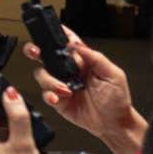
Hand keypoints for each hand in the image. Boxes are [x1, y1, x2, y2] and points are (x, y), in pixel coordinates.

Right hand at [32, 26, 137, 146]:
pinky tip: (58, 97)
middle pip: (46, 55)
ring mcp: (61, 84)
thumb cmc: (117, 99)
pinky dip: (49, 95)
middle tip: (36, 52)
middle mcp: (70, 71)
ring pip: (42, 74)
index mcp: (84, 61)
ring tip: (65, 90)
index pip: (68, 42)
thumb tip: (77, 45)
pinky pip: (45, 94)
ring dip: (50, 81)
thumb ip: (95, 57)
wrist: (114, 123)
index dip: (57, 33)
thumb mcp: (113, 74)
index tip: (49, 30)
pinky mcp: (58, 100)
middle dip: (35, 50)